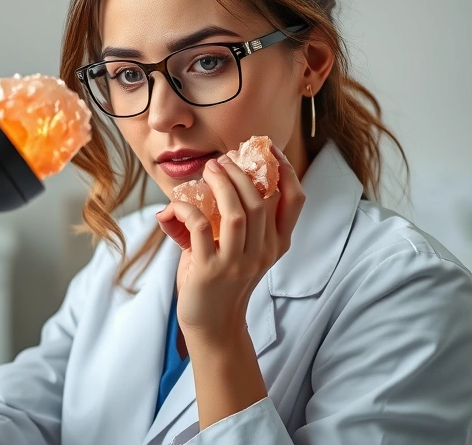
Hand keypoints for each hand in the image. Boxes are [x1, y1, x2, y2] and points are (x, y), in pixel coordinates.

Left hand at [156, 144, 304, 345]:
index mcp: (277, 244)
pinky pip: (201, 227)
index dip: (285, 169)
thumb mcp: (238, 248)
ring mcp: (238, 263)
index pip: (295, 200)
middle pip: (262, 200)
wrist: (212, 324)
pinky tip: (177, 205)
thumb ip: (230, 218)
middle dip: (242, 172)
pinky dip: (188, 209)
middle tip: (222, 160)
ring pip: (238, 213)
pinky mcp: (211, 271)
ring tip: (209, 170)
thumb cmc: (220, 280)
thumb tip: (204, 181)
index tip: (267, 148)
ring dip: (221, 185)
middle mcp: (264, 253)